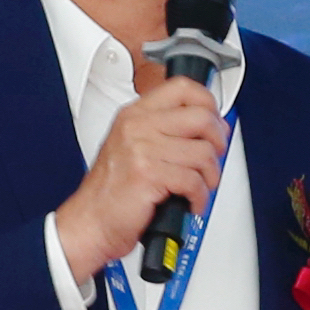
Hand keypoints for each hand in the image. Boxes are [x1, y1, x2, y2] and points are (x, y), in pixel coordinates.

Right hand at [53, 75, 228, 283]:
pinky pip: (194, 181)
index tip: (216, 122)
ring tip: (201, 186)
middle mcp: (137, 127)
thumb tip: (209, 126)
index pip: (182, 88)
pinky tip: (191, 202)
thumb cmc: (112, 191)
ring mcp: (141, 149)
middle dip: (218, 141)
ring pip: (203, 152)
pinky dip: (200, 197)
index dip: (208, 103)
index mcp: (134, 115)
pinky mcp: (148, 175)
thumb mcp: (132, 147)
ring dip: (211, 176)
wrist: (90, 222)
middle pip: (201, 117)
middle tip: (214, 157)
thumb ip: (164, 131)